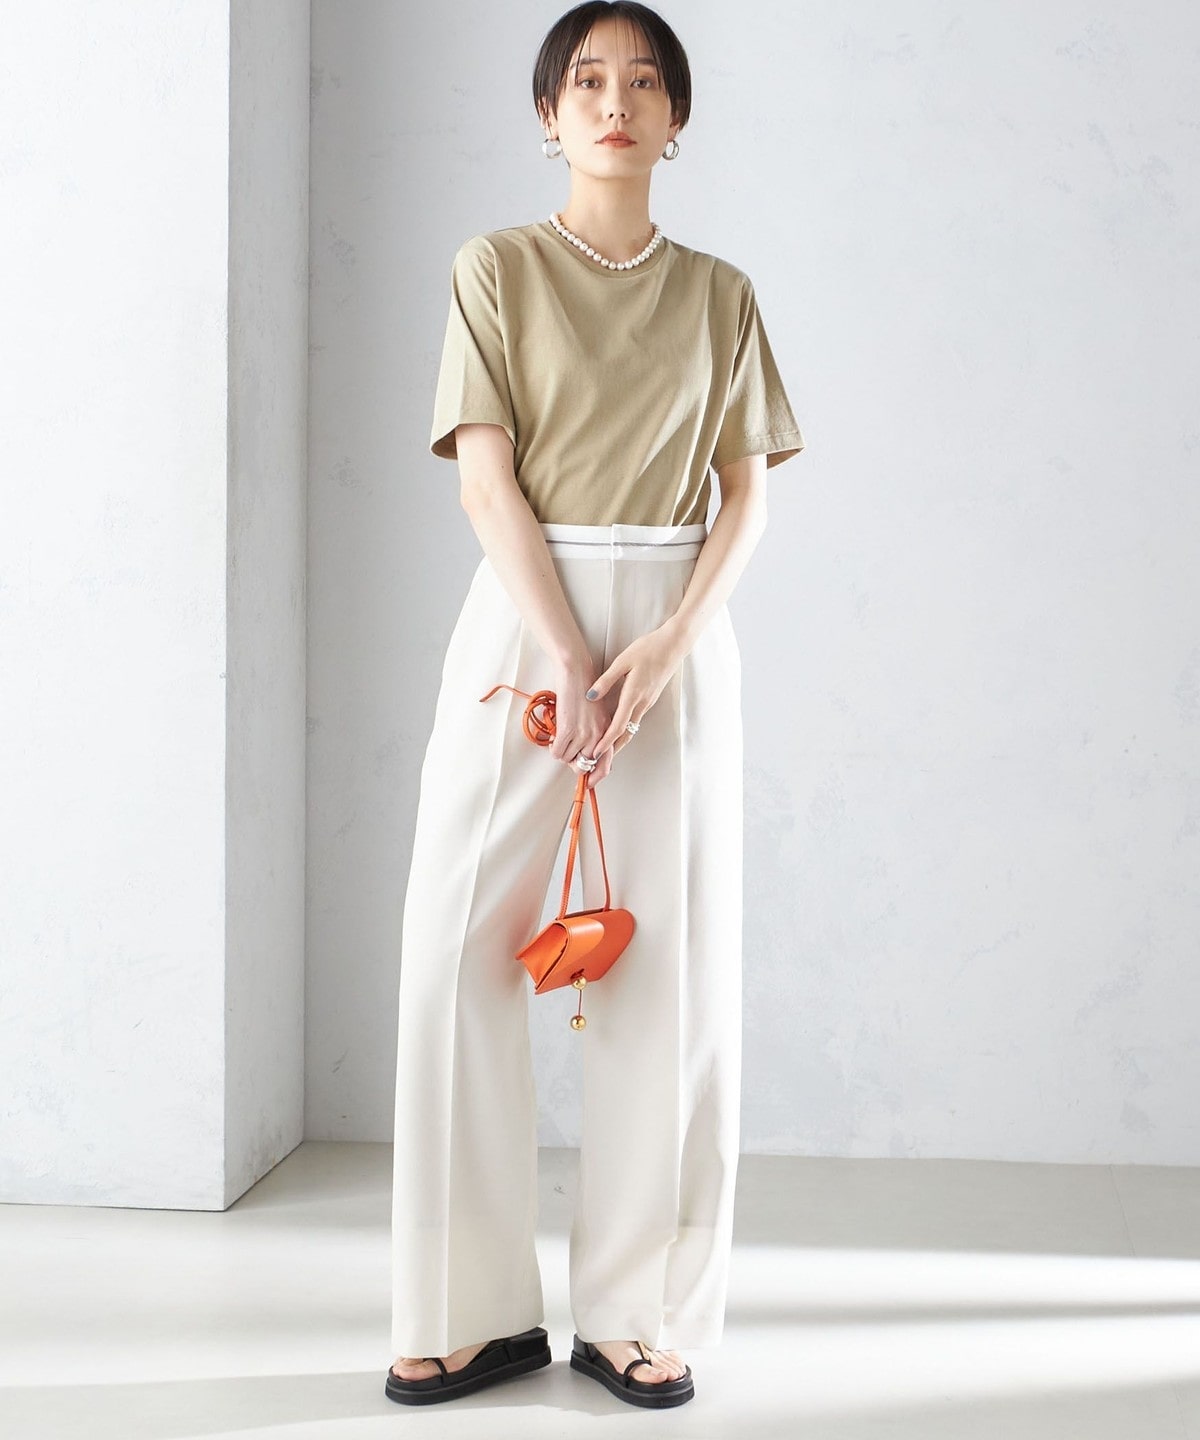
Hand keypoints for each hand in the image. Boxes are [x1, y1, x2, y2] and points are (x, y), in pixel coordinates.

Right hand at [546, 657, 619, 789]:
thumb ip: (596, 736)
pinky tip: (555, 734)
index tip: (589, 784)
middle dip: (573, 761)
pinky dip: (553, 746)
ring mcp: (583, 733)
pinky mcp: (568, 729)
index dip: (596, 777)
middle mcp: (599, 736)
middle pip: (583, 765)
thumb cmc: (585, 691)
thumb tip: (586, 757)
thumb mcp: (598, 715)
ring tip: (561, 735)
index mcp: (608, 732)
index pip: (606, 764)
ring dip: (561, 750)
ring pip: (567, 759)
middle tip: (567, 749)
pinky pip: (557, 752)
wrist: (576, 672)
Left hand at [581, 623, 685, 786]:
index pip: (618, 725)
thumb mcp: (623, 661)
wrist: (673, 645)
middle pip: (626, 734)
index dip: (606, 742)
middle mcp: (642, 703)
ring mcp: (648, 702)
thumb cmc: (648, 649)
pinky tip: (616, 731)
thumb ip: (606, 680)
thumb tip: (590, 696)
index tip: (595, 754)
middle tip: (600, 762)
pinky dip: (625, 730)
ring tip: (605, 752)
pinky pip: (635, 720)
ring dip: (619, 741)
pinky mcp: (650, 699)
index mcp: (634, 694)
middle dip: (612, 750)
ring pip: (631, 729)